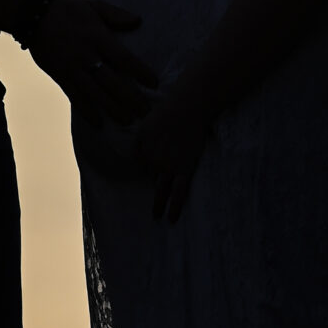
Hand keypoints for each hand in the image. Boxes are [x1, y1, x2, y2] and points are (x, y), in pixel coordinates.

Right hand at [27, 0, 156, 125]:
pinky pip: (75, 97)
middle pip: (112, 82)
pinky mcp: (60, 76)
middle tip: (146, 111)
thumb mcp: (94, 5)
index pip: (124, 59)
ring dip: (113, 110)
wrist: (34, 15)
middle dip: (131, 99)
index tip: (154, 83)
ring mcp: (73, 68)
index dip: (140, 73)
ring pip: (96, 94)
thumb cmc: (68, 9)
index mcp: (99, 38)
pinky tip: (98, 124)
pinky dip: (87, 112)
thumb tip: (138, 21)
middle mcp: (87, 55)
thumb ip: (116, 15)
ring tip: (128, 122)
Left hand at [135, 83, 211, 222]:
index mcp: (141, 147)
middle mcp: (152, 160)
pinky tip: (171, 219)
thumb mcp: (148, 122)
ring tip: (156, 216)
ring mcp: (168, 167)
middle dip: (152, 182)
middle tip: (151, 200)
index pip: (140, 162)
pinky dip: (175, 207)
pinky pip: (178, 193)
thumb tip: (140, 152)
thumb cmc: (170, 110)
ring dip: (158, 204)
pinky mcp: (184, 169)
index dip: (148, 162)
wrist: (188, 108)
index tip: (156, 162)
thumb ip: (143, 137)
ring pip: (160, 190)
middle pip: (149, 175)